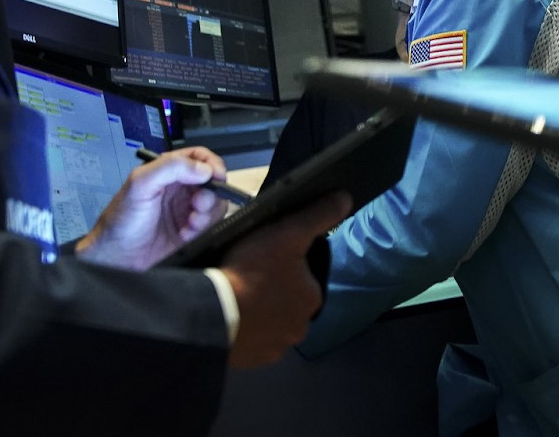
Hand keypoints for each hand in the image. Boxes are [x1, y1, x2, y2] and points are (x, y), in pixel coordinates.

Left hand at [75, 146, 227, 269]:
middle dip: (211, 192)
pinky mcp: (190, 231)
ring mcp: (185, 210)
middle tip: (198, 204)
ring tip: (191, 222)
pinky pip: (210, 226)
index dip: (211, 163)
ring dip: (207, 213)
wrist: (117, 257)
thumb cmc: (120, 220)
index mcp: (167, 172)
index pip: (198, 157)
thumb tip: (202, 168)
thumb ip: (169, 168)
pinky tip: (185, 234)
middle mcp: (179, 189)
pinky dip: (202, 229)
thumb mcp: (139, 185)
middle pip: (211, 181)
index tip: (215, 175)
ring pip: (214, 204)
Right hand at [222, 191, 351, 368]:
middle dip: (275, 293)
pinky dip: (246, 331)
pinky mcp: (252, 360)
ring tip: (238, 297)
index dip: (287, 267)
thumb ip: (318, 216)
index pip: (305, 279)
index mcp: (312, 298)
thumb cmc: (252, 270)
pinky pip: (253, 342)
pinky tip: (232, 317)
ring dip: (260, 314)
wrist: (212, 312)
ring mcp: (276, 348)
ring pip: (271, 324)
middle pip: (289, 303)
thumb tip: (346, 198)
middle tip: (249, 278)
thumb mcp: (287, 233)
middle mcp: (300, 328)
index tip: (266, 260)